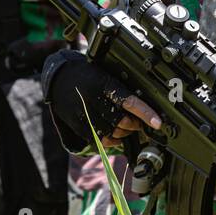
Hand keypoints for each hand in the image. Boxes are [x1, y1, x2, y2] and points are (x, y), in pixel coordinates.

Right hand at [42, 50, 160, 150]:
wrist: (58, 77)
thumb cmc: (87, 75)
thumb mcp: (104, 74)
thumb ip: (120, 87)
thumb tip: (144, 103)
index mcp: (103, 84)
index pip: (129, 101)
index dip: (145, 113)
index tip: (157, 123)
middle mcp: (93, 99)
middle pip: (121, 121)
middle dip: (135, 125)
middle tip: (140, 123)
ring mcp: (84, 113)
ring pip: (111, 132)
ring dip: (124, 133)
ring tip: (128, 128)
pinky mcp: (77, 124)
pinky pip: (99, 139)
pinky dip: (111, 140)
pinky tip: (116, 136)